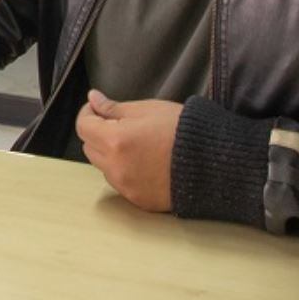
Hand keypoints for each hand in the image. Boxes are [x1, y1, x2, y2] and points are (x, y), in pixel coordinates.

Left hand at [75, 89, 181, 212]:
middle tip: (120, 124)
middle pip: (90, 148)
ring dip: (111, 154)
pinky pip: (121, 183)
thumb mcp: (147, 110)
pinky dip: (125, 171)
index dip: (88, 113)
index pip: (83, 127)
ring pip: (104, 167)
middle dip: (99, 134)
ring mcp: (127, 187)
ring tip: (138, 144)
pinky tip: (146, 162)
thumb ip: (114, 108)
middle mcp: (116, 168)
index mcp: (115, 141)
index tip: (98, 108)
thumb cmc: (183, 130)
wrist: (215, 162)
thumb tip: (93, 99)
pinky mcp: (139, 200)